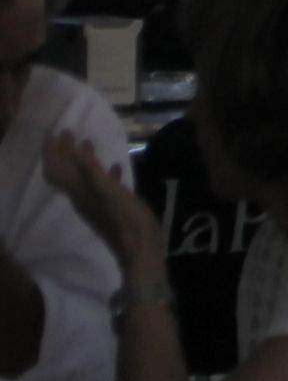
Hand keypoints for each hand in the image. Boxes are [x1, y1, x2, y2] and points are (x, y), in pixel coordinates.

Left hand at [47, 130, 145, 257]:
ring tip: (90, 144)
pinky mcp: (109, 207)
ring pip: (81, 178)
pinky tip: (116, 167)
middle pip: (65, 172)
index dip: (55, 150)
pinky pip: (100, 185)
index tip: (61, 131)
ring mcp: (95, 203)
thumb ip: (92, 169)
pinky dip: (102, 173)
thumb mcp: (108, 191)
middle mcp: (82, 197)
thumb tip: (76, 146)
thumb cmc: (126, 218)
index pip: (57, 169)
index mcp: (79, 192)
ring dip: (82, 161)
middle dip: (65, 153)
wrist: (139, 249)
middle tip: (71, 133)